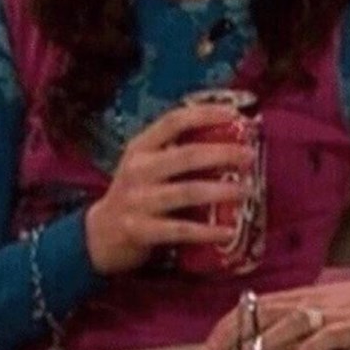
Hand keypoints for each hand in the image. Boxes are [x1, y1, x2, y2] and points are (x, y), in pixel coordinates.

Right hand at [85, 102, 255, 274]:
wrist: (99, 234)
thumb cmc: (135, 192)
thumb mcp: (146, 163)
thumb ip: (175, 149)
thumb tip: (229, 137)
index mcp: (141, 147)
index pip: (175, 120)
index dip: (206, 114)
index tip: (235, 114)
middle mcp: (138, 169)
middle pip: (187, 155)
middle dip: (223, 153)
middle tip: (250, 156)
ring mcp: (138, 200)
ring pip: (187, 192)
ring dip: (220, 191)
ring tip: (246, 191)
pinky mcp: (140, 231)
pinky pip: (180, 230)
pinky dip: (207, 230)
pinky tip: (228, 231)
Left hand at [203, 274, 349, 349]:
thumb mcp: (317, 306)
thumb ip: (291, 321)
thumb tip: (259, 341)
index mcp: (299, 297)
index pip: (257, 306)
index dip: (232, 323)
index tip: (210, 343)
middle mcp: (309, 302)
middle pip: (267, 311)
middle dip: (238, 330)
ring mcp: (330, 313)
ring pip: (293, 321)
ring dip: (268, 338)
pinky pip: (328, 336)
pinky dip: (310, 346)